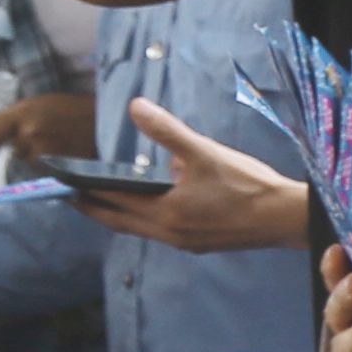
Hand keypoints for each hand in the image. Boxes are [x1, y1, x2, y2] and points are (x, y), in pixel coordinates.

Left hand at [0, 87, 103, 162]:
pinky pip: (45, 174)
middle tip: (46, 139)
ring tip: (59, 150)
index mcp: (24, 112)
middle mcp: (29, 134)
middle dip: (25, 147)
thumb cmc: (76, 109)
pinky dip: (52, 170)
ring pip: (29, 164)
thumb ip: (20, 116)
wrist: (111, 122)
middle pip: (13, 150)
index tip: (4, 138)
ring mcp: (43, 155)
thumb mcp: (44, 102)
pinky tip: (65, 160)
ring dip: (39, 160)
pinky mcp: (57, 171)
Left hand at [76, 99, 313, 253]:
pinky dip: (147, 218)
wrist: (286, 218)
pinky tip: (153, 204)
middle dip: (96, 209)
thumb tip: (136, 107)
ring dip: (121, 215)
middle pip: (121, 222)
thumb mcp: (204, 152)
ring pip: (141, 228)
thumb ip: (167, 131)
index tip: (65, 186)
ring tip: (105, 200)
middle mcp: (170, 234)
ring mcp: (185, 242)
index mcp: (166, 214)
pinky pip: (162, 231)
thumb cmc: (248, 185)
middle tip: (74, 196)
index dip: (87, 194)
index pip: (113, 204)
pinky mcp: (200, 243)